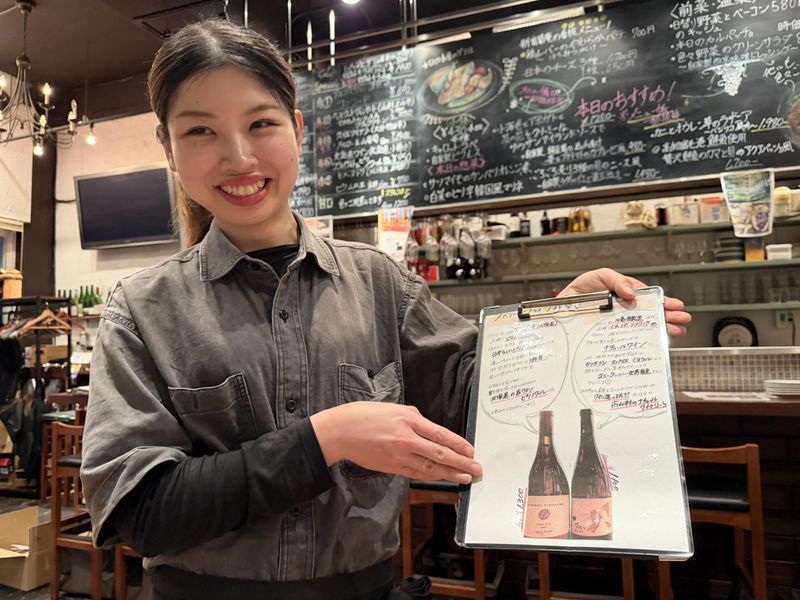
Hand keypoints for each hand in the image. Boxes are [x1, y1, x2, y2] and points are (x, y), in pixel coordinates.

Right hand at [310, 402, 482, 483]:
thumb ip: (414, 418)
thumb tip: (430, 430)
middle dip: (461, 462)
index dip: (459, 444)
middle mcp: (406, 438)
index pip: (441, 435)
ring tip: (465, 477)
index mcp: (408, 420)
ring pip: (430, 467)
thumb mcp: (393, 408)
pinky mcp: (391, 466)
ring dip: (450, 473)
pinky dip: (431, 476)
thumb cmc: (365, 416)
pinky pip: (415, 473)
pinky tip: (442, 478)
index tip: (472, 451)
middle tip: (476, 468)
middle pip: (440, 453)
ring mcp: (399, 455)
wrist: (341, 431)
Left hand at [559, 267, 690, 335]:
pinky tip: (652, 345)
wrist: (558, 306)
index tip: (675, 306)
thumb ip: (616, 281)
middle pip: (648, 314)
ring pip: (641, 327)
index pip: (647, 299)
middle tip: (683, 320)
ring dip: (659, 329)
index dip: (662, 302)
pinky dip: (639, 342)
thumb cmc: (580, 290)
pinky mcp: (607, 336)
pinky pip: (625, 340)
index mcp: (623, 296)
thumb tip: (632, 293)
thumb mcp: (600, 277)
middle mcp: (622, 311)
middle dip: (667, 316)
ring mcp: (615, 324)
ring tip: (677, 331)